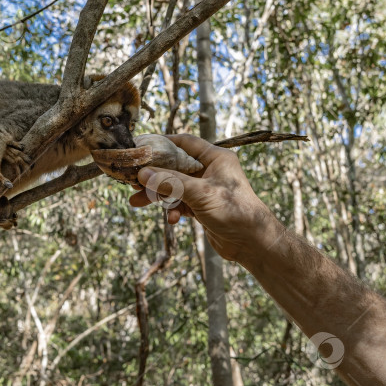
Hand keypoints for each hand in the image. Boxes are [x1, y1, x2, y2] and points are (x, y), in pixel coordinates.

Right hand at [129, 134, 278, 261]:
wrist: (253, 243)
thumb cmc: (235, 211)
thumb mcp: (200, 194)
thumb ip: (171, 182)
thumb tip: (143, 173)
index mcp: (215, 158)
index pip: (184, 142)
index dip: (162, 143)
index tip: (140, 147)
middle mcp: (210, 170)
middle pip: (174, 166)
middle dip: (153, 174)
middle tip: (132, 179)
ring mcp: (205, 189)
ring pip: (173, 186)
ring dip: (157, 194)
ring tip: (137, 201)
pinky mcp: (202, 206)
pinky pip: (180, 202)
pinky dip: (173, 209)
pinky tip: (172, 219)